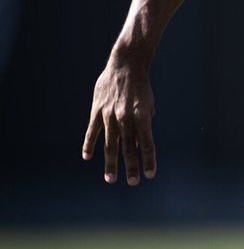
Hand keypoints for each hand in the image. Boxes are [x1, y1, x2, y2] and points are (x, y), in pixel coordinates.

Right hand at [82, 55, 156, 184]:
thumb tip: (139, 140)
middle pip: (129, 149)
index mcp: (142, 117)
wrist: (126, 65)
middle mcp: (126, 119)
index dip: (149, 160)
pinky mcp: (97, 111)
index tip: (150, 174)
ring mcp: (110, 116)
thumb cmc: (141, 86)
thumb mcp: (148, 104)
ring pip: (110, 145)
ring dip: (111, 163)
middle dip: (131, 167)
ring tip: (111, 179)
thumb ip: (145, 122)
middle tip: (133, 182)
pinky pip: (92, 132)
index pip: (147, 144)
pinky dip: (89, 145)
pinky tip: (88, 157)